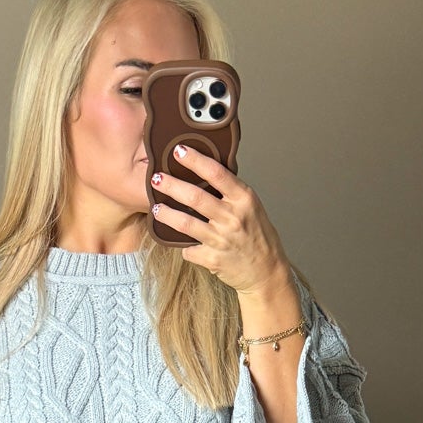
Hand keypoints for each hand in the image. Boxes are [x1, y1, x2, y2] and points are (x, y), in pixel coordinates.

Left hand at [149, 145, 291, 298]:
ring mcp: (221, 240)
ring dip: (166, 214)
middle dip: (171, 185)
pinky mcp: (212, 259)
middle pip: (195, 196)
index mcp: (243, 200)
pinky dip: (183, 247)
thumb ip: (231, 193)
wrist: (266, 272)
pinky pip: (189, 250)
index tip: (179, 151)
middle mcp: (232, 218)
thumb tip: (205, 174)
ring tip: (155, 208)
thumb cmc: (258, 237)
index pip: (217, 173)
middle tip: (155, 178)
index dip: (195, 160)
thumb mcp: (251, 207)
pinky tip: (178, 242)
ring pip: (185, 223)